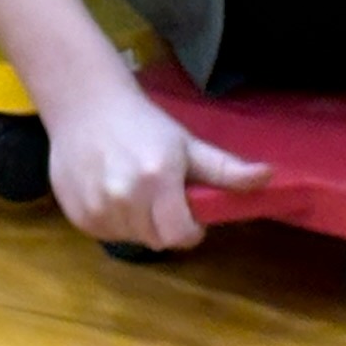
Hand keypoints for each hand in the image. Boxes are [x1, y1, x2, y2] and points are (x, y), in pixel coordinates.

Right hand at [41, 83, 268, 251]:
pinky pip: (106, 233)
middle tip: (159, 193)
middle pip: (157, 240)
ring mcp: (97, 209)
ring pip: (131, 238)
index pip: (181, 236)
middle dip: (164, 223)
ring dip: (137, 222)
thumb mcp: (187, 143)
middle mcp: (125, 198)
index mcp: (158, 180)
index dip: (189, 227)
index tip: (185, 208)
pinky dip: (113, 220)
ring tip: (132, 189)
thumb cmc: (143, 124)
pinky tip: (110, 190)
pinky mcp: (77, 216)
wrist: (85, 106)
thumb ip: (225, 169)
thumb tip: (268, 176)